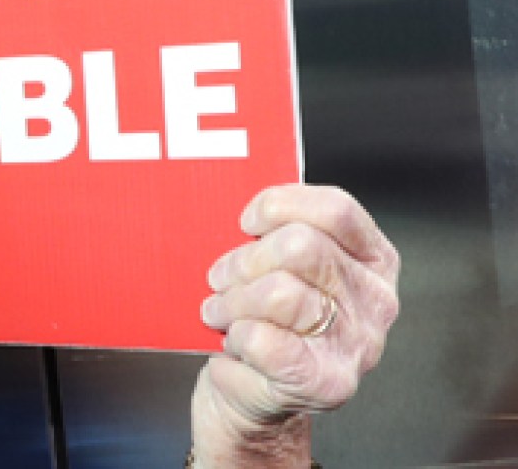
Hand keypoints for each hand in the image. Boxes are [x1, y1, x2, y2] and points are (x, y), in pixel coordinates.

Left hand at [191, 184, 399, 466]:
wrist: (252, 394)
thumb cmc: (263, 320)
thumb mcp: (276, 265)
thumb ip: (271, 233)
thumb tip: (233, 202)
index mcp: (371, 260)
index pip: (334, 210)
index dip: (279, 206)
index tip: (247, 222)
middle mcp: (374, 300)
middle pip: (301, 247)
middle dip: (245, 260)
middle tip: (222, 278)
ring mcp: (357, 345)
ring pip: (280, 293)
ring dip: (233, 301)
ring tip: (222, 312)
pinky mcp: (328, 384)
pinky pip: (265, 340)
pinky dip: (237, 337)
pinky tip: (235, 343)